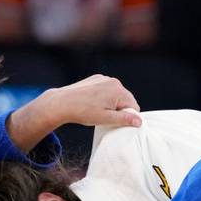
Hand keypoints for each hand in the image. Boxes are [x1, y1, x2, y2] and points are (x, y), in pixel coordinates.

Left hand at [9, 74, 141, 150]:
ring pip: (115, 94)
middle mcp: (114, 81)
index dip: (127, 116)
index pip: (133, 106)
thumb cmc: (83, 112)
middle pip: (125, 99)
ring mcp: (104, 78)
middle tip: (104, 116)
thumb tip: (139, 121)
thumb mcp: (106, 119)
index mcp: (119, 91)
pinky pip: (106, 89)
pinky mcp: (95, 78)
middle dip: (119, 109)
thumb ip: (124, 119)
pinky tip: (92, 103)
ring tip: (97, 110)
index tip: (114, 121)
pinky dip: (103, 96)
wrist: (61, 103)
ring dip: (111, 103)